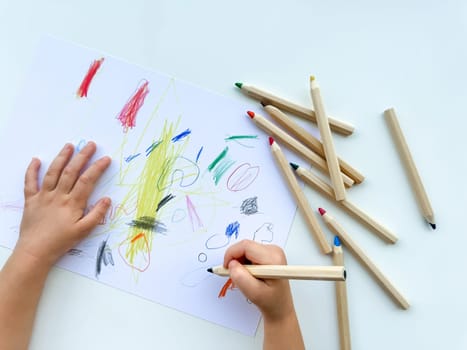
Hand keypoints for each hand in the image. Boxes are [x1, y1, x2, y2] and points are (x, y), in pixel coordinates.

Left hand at [14, 141, 110, 268]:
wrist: (35, 252)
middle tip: (91, 145)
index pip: (87, 180)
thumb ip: (96, 214)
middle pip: (71, 171)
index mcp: (72, 203)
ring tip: (69, 146)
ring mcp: (43, 196)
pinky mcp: (30, 200)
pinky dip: (31, 170)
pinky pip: (29, 182)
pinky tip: (36, 160)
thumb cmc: (61, 242)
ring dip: (61, 157)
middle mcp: (58, 196)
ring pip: (52, 172)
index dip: (97, 168)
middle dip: (82, 156)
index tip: (106, 158)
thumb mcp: (83, 231)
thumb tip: (107, 199)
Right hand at [223, 239, 294, 321]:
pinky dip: (244, 262)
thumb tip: (231, 264)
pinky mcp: (268, 253)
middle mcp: (274, 250)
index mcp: (273, 258)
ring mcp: (271, 251)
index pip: (246, 246)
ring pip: (246, 249)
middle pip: (245, 246)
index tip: (225, 268)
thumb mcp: (254, 293)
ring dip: (239, 262)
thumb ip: (241, 278)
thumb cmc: (271, 301)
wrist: (280, 307)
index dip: (231, 254)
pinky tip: (248, 274)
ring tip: (244, 278)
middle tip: (234, 275)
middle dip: (235, 259)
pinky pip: (249, 252)